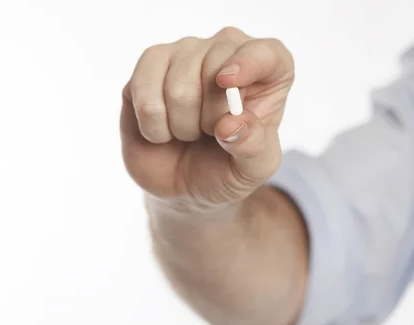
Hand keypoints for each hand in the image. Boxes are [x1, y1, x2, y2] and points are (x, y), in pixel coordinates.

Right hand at [120, 27, 293, 210]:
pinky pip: (145, 90)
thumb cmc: (228, 166)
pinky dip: (153, 125)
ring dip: (181, 126)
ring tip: (189, 132)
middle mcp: (228, 51)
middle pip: (215, 71)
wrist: (185, 183)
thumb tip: (231, 125)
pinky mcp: (150, 63)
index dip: (249, 63)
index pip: (269, 54)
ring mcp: (187, 53)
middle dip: (210, 119)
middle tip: (211, 133)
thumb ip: (252, 147)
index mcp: (268, 73)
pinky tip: (163, 128)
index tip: (228, 84)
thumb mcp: (253, 169)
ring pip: (179, 87)